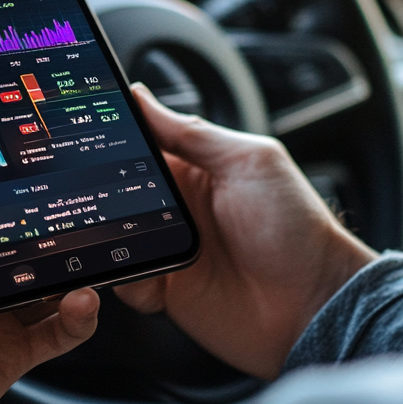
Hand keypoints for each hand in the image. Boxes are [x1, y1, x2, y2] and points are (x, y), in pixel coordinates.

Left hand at [0, 84, 98, 403]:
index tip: (12, 128)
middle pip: (5, 226)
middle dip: (40, 208)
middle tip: (72, 181)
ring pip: (39, 274)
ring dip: (69, 259)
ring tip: (91, 241)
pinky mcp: (2, 351)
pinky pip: (53, 329)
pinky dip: (76, 316)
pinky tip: (84, 299)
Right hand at [116, 84, 374, 379]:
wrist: (316, 306)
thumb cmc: (296, 227)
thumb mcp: (249, 163)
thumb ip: (193, 134)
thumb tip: (143, 98)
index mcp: (197, 168)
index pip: (143, 142)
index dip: (115, 135)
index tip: (86, 125)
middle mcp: (179, 206)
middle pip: (118, 189)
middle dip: (100, 187)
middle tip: (89, 186)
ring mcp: (171, 248)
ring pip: (114, 235)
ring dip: (108, 235)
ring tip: (116, 236)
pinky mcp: (168, 291)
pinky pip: (128, 280)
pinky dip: (125, 278)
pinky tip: (146, 275)